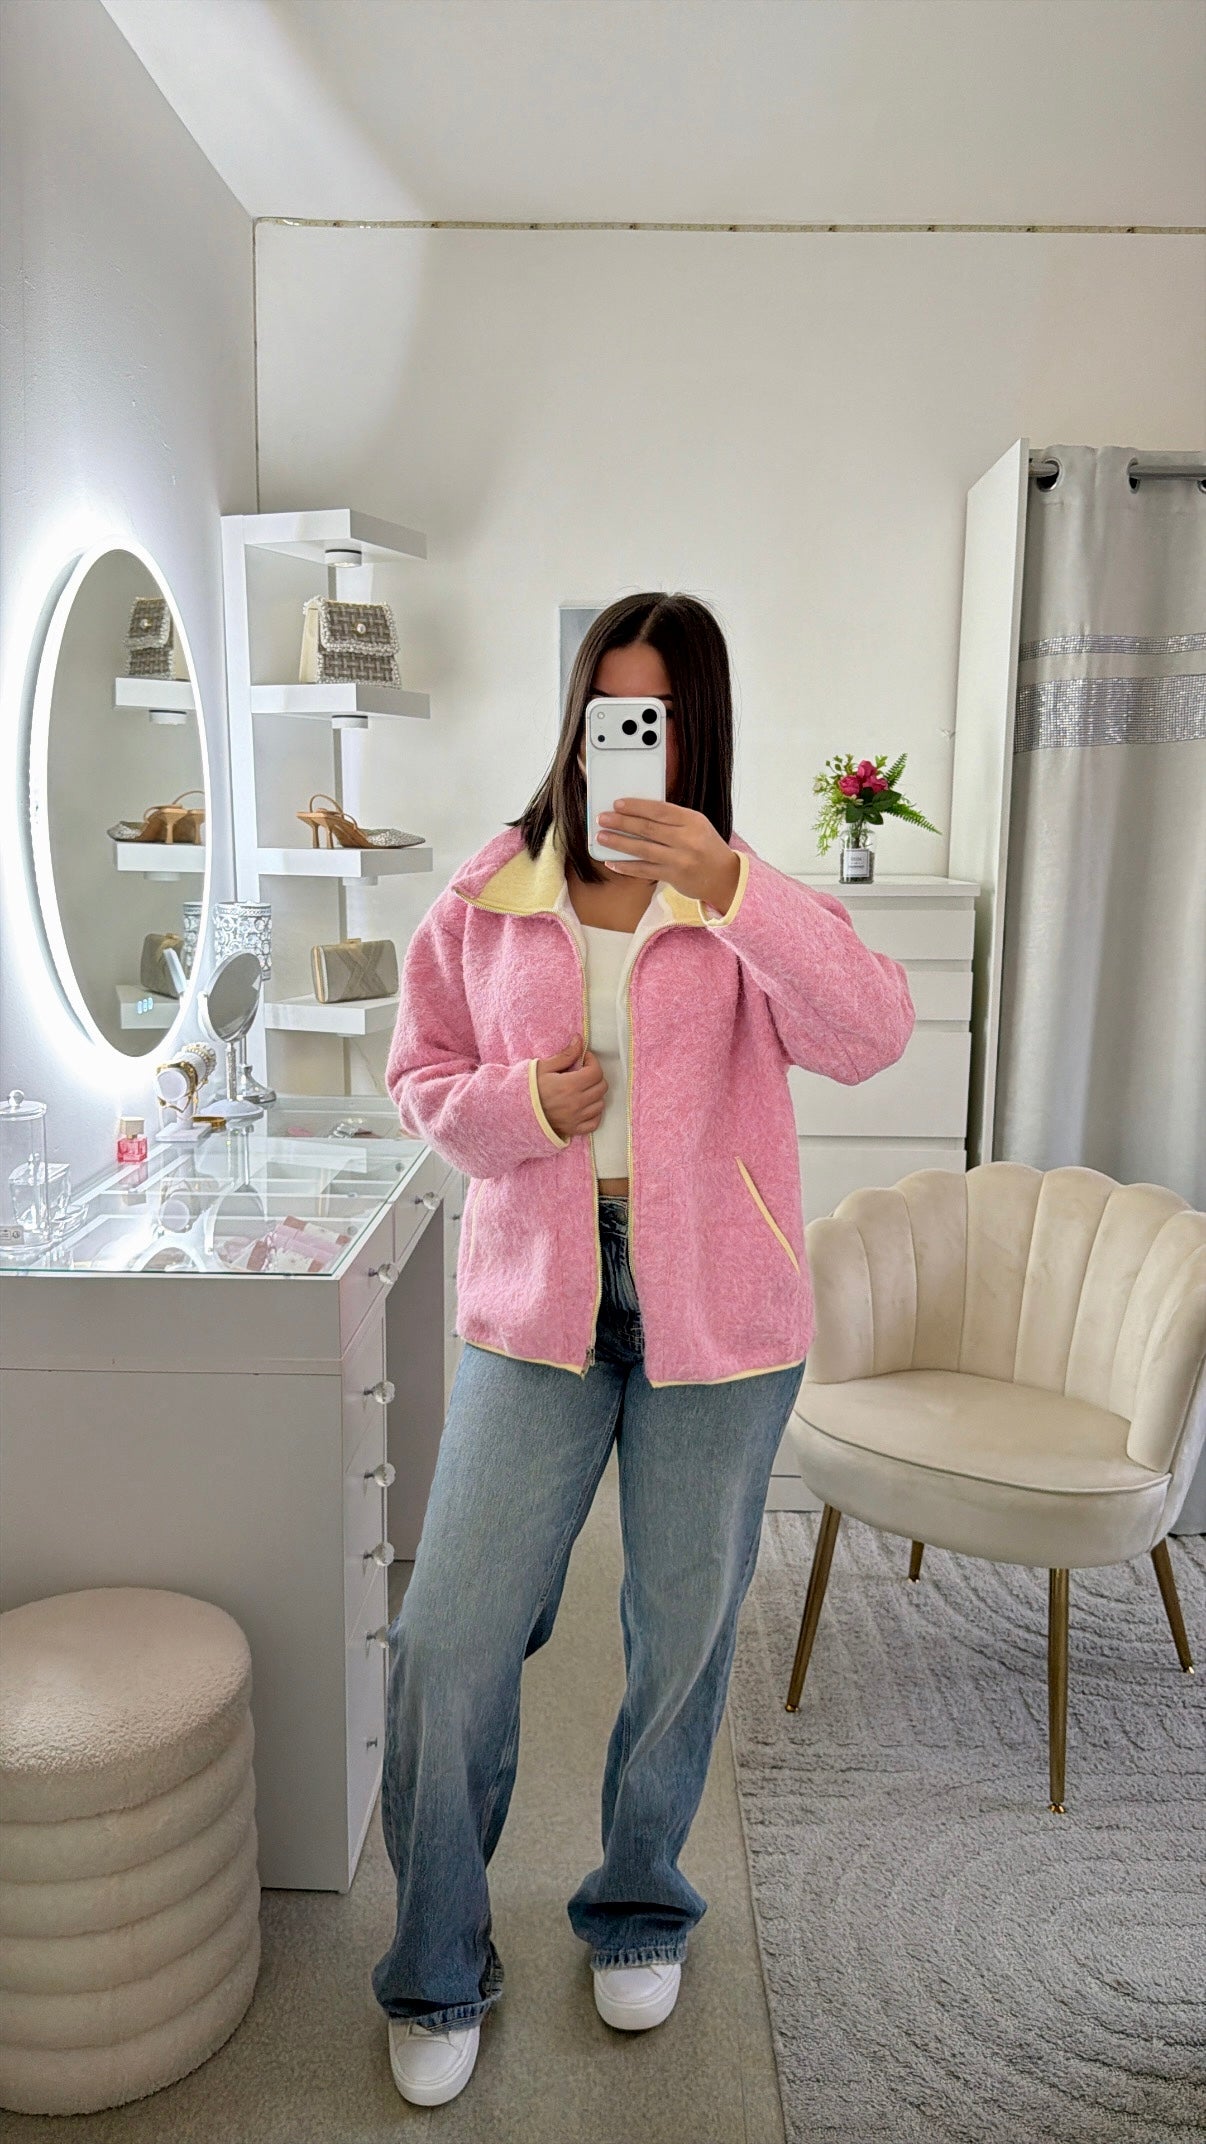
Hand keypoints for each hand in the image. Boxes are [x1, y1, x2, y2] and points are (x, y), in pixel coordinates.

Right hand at [535, 1034, 607, 1139]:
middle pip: (601, 1087)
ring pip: (600, 1104)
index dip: (593, 1062)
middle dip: (595, 1076)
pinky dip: (593, 1114)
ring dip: (595, 1094)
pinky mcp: (572, 1129)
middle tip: (583, 1072)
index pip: (596, 1072)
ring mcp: (575, 1118)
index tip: (584, 1059)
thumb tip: (580, 1040)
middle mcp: (576, 1103)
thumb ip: (565, 1055)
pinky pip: (594, 1122)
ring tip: (582, 1089)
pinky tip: (584, 1106)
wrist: (513, 1111)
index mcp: (569, 1085)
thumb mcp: (543, 1067)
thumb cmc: (527, 1088)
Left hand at [595, 797, 741, 912]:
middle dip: (621, 822)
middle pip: (647, 828)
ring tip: (602, 838)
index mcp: (692, 820)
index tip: (617, 804)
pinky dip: (626, 866)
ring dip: (619, 843)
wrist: (726, 876)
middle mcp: (687, 839)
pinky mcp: (674, 876)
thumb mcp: (696, 826)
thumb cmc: (706, 847)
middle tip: (602, 819)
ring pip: (643, 849)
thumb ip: (672, 820)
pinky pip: (645, 870)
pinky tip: (612, 862)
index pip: (659, 810)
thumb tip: (637, 814)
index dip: (636, 806)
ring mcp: (680, 859)